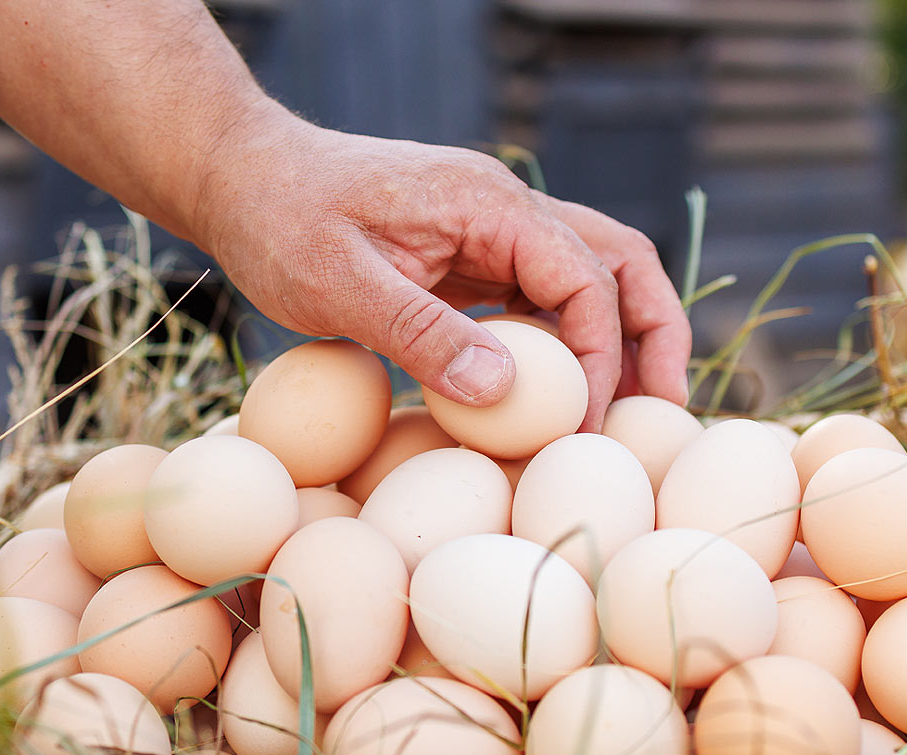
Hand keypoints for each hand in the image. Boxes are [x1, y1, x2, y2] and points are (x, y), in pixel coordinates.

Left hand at [192, 108, 691, 430]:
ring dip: (618, 339)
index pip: (585, 275)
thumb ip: (422, 333)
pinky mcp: (472, 254)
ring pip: (590, 277)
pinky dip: (566, 343)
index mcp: (488, 203)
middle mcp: (506, 209)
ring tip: (627, 411)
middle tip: (666, 409)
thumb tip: (505, 392)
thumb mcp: (339, 284)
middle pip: (619, 261)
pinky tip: (556, 395)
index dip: (600, 354)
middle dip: (654, 333)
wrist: (240, 177)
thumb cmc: (279, 220)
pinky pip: (541, 295)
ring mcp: (492, 229)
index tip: (585, 424)